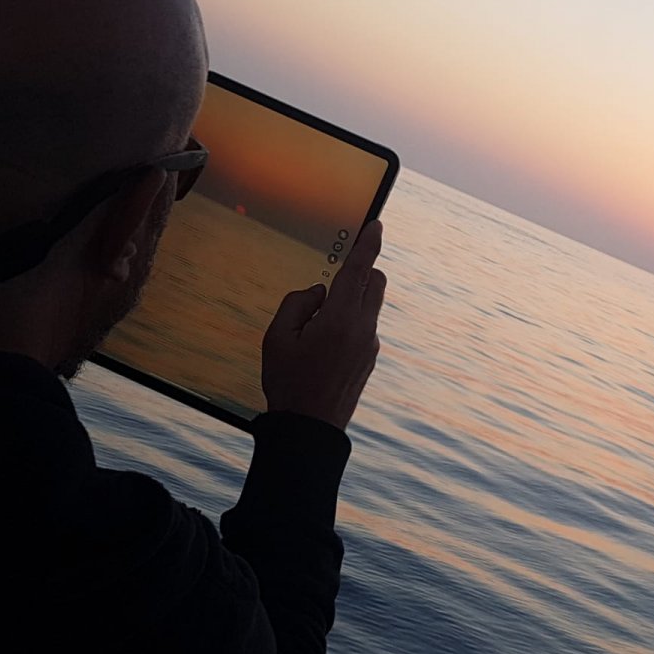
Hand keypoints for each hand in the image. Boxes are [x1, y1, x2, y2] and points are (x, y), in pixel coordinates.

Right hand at [260, 221, 386, 429]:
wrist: (310, 429)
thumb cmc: (287, 382)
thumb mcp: (276, 337)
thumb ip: (298, 304)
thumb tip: (320, 293)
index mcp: (340, 319)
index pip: (359, 271)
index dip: (368, 245)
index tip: (377, 225)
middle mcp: (363, 329)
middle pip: (375, 283)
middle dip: (361, 272)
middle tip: (331, 283)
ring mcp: (370, 345)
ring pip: (369, 306)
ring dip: (351, 301)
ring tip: (315, 330)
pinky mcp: (370, 359)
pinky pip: (363, 327)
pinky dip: (348, 323)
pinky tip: (322, 349)